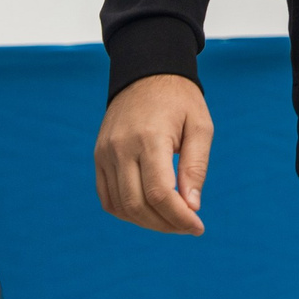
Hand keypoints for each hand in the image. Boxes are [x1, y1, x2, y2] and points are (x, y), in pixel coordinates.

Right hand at [93, 73, 211, 234]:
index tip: (198, 227)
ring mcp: (106, 152)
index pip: (159, 193)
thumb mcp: (200, 126)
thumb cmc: (180, 100)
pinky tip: (148, 211)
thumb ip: (196, 167)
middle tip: (187, 225)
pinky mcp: (99, 156)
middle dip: (165, 224)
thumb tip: (191, 207)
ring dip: (147, 222)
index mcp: (150, 137)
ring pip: (121, 206)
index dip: (179, 218)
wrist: (146, 72)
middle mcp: (121, 146)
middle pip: (138, 205)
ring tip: (171, 219)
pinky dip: (126, 211)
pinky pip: (107, 197)